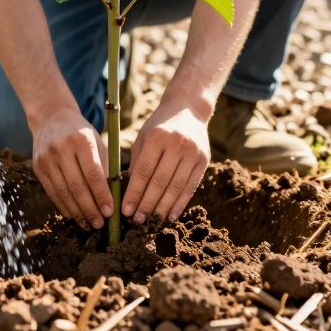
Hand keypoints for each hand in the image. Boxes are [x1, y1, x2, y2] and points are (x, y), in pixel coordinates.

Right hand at [31, 110, 111, 229]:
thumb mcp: (96, 142)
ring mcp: (46, 158)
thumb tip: (112, 199)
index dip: (102, 196)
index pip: (93, 174)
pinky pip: (52, 192)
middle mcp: (62, 148)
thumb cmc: (81, 133)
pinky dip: (64, 206)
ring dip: (77, 212)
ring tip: (88, 224)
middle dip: (90, 209)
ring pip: (63, 192)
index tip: (110, 212)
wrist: (51, 117)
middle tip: (100, 224)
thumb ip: (103, 167)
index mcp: (82, 140)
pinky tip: (74, 215)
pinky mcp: (37, 166)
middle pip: (77, 186)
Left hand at [122, 100, 209, 222]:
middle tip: (137, 220)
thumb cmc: (160, 126)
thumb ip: (136, 163)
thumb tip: (127, 193)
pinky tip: (171, 215)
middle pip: (160, 182)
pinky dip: (180, 203)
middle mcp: (177, 144)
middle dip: (147, 204)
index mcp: (157, 137)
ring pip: (176, 187)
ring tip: (152, 221)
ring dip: (163, 208)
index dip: (134, 193)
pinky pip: (191, 187)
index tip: (126, 210)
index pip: (143, 171)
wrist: (189, 109)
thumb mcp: (144, 138)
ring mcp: (193, 152)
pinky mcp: (204, 160)